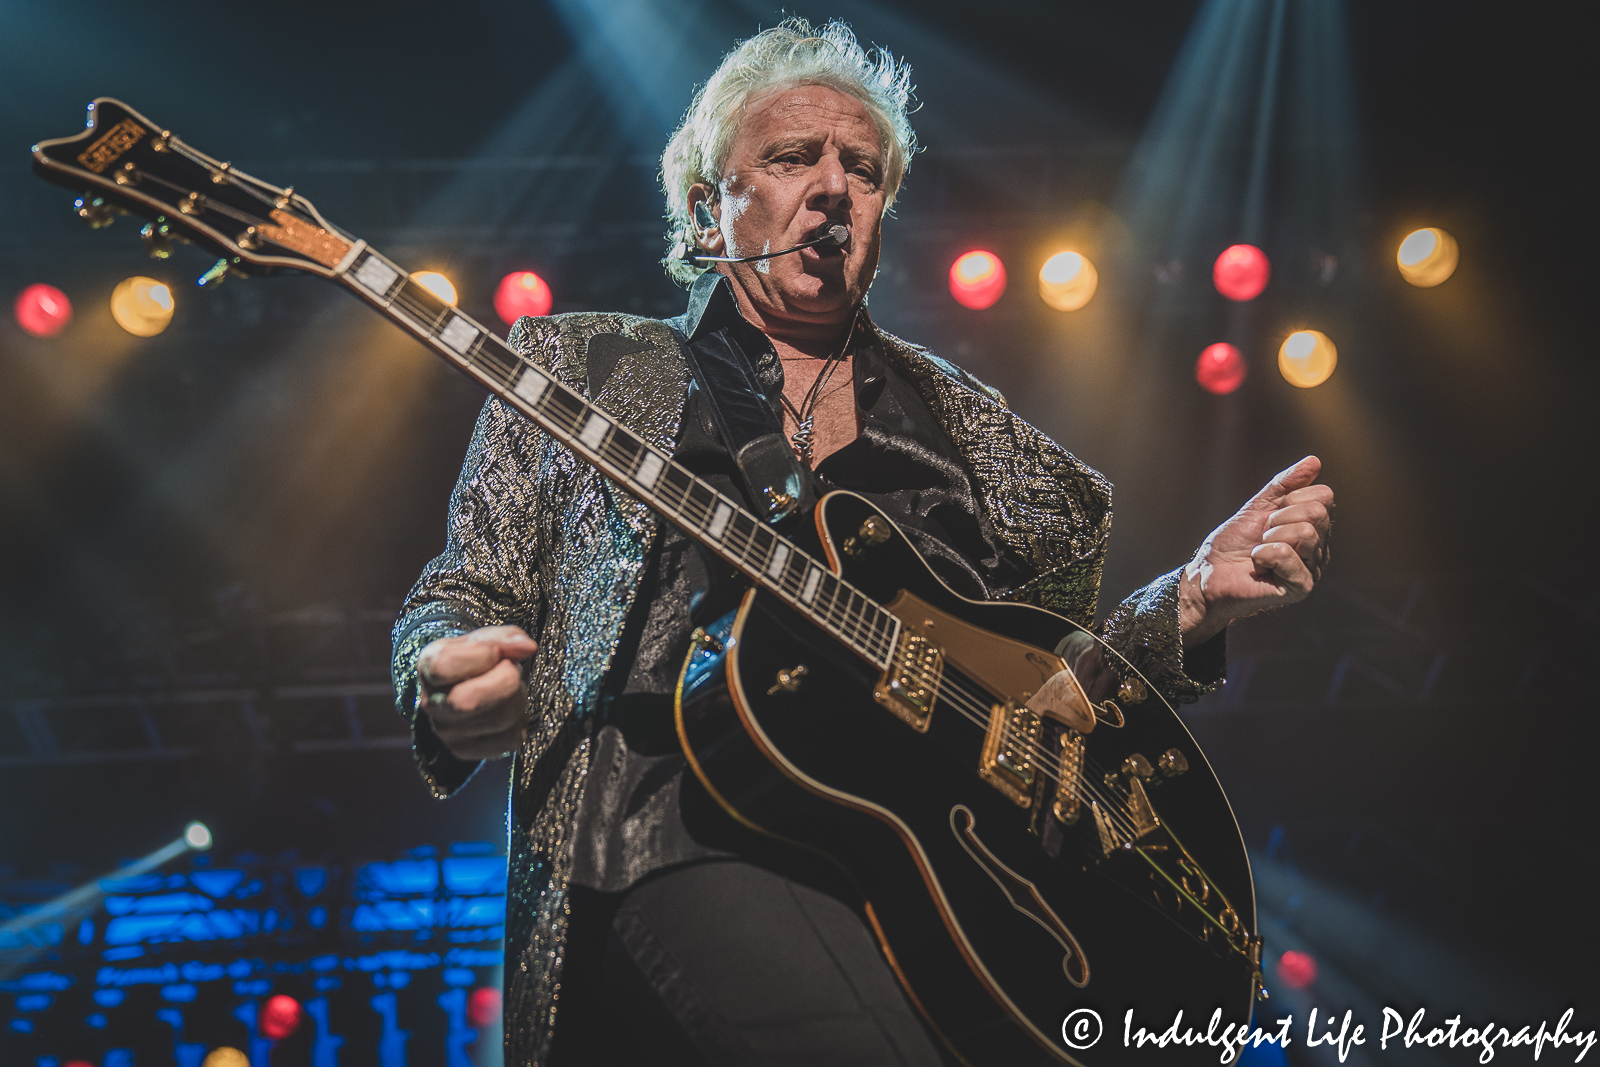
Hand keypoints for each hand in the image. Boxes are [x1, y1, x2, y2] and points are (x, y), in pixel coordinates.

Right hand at [416, 625, 537, 759]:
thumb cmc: (474, 658)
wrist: (465, 687)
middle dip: (504, 679)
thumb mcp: (484, 639)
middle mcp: (432, 705)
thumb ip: (505, 638)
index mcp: (429, 669)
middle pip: (468, 701)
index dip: (480, 655)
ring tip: (509, 686)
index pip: (445, 667)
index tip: (494, 651)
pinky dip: (520, 719)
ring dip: (517, 697)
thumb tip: (528, 648)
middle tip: (509, 668)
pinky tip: (508, 706)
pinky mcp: (471, 751)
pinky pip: (512, 738)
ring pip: (500, 719)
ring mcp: (449, 733)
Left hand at [1180, 456, 1332, 645]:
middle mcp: (1319, 547)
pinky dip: (1264, 555)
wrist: (1209, 574)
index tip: (1269, 514)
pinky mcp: (1301, 587)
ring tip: (1259, 550)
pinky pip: (1289, 556)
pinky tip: (1258, 566)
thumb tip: (1314, 461)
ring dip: (1270, 537)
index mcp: (1313, 526)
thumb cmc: (1232, 543)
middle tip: (1262, 534)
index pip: (1324, 495)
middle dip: (1279, 517)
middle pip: (1317, 513)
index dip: (1290, 498)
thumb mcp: (1258, 506)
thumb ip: (1286, 484)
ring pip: (1305, 533)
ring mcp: (1312, 568)